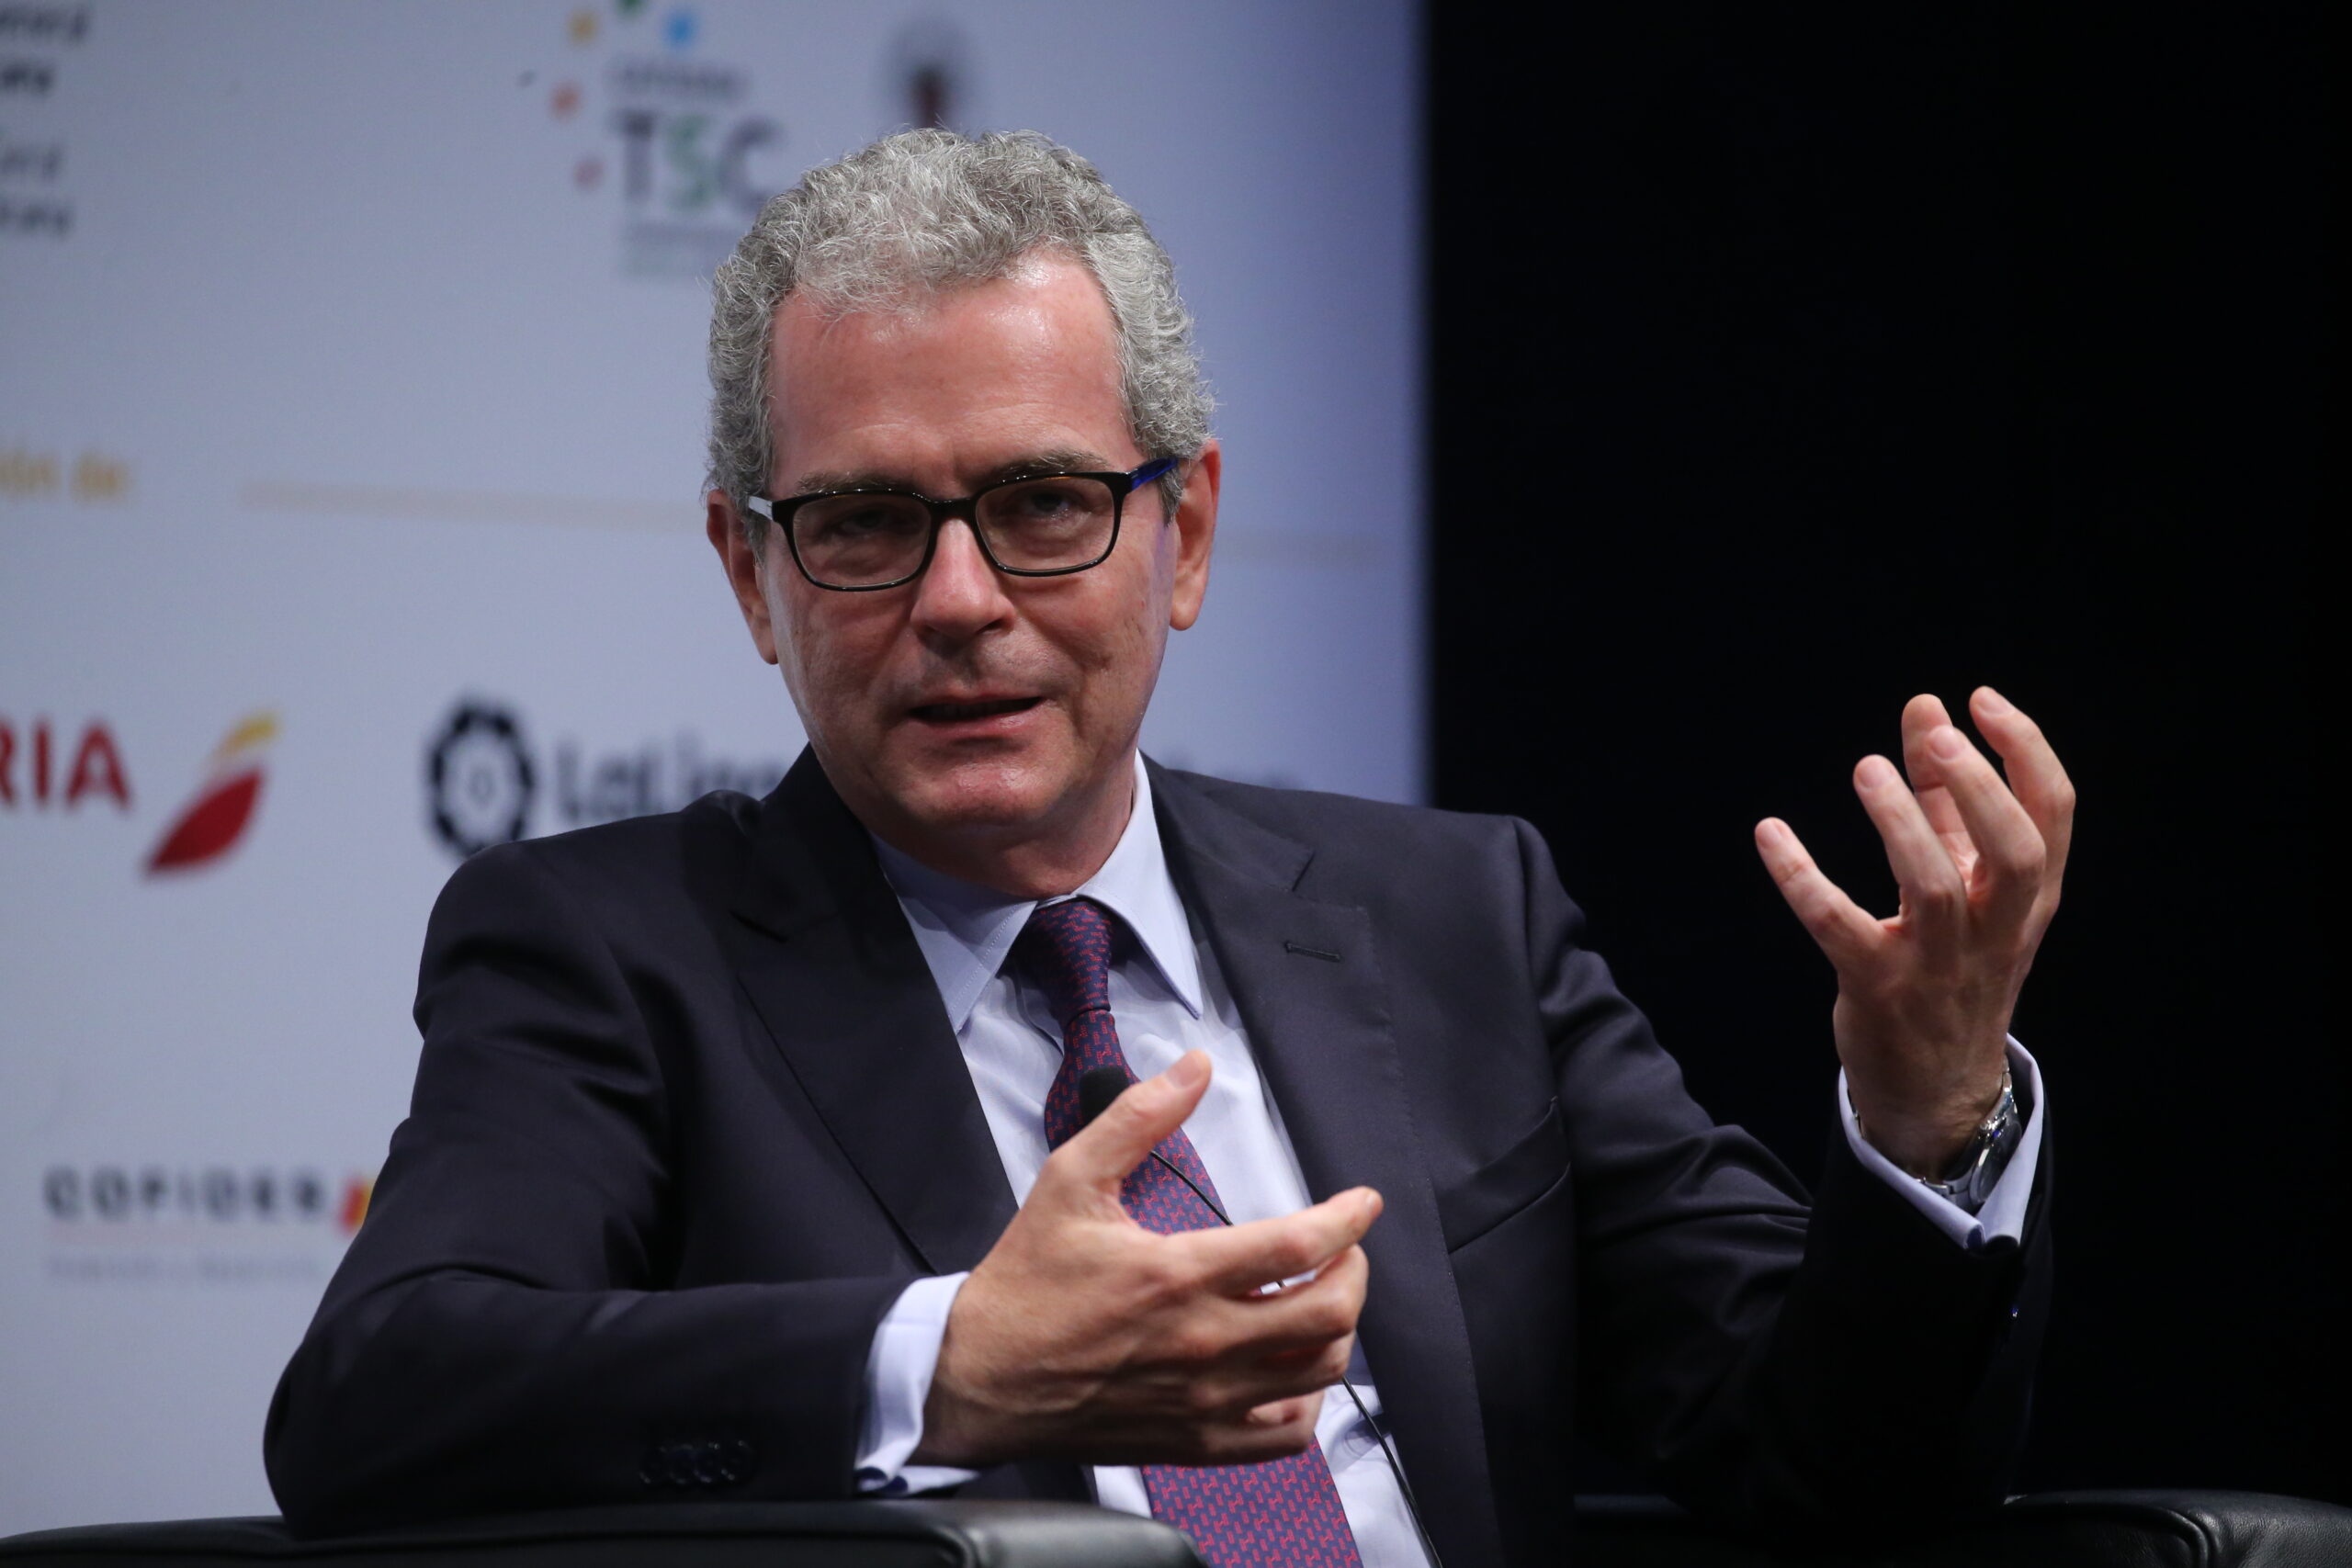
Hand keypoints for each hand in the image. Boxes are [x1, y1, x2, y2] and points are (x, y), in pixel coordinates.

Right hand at [914, 1050, 1381, 1467]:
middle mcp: (1203, 1342)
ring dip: (1337, 1329)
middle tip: (1344, 1249)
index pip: (1300, 1246)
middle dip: (1355, 1271)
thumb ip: (1138, 1118)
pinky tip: (1290, 1367)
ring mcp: (1204, 1398)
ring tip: (1319, 1298)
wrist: (977, 1379)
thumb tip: (1195, 1068)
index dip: (1349, 1219)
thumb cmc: (1025, 1282)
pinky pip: (1285, 1433)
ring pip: (1319, 1372)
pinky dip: (1308, 1400)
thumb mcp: (1070, 1180)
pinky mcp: (1195, 1439)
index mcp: (1178, 1273)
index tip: (1362, 1203)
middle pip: (1330, 1314)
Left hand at [1754, 688, 2074, 1174]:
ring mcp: (1938, 964)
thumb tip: (1926, 712)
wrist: (1936, 1087)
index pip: (2053, 816)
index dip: (2026, 751)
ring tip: (1869, 769)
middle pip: (2015, 853)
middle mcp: (1995, 930)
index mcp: (2026, 898)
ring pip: (1933, 889)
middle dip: (1981, 789)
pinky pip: (1837, 927)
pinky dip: (1801, 877)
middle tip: (1940, 736)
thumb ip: (1944, 801)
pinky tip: (1770, 834)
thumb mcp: (1965, 885)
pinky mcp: (1877, 989)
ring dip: (1900, 823)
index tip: (1981, 700)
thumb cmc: (1952, 962)